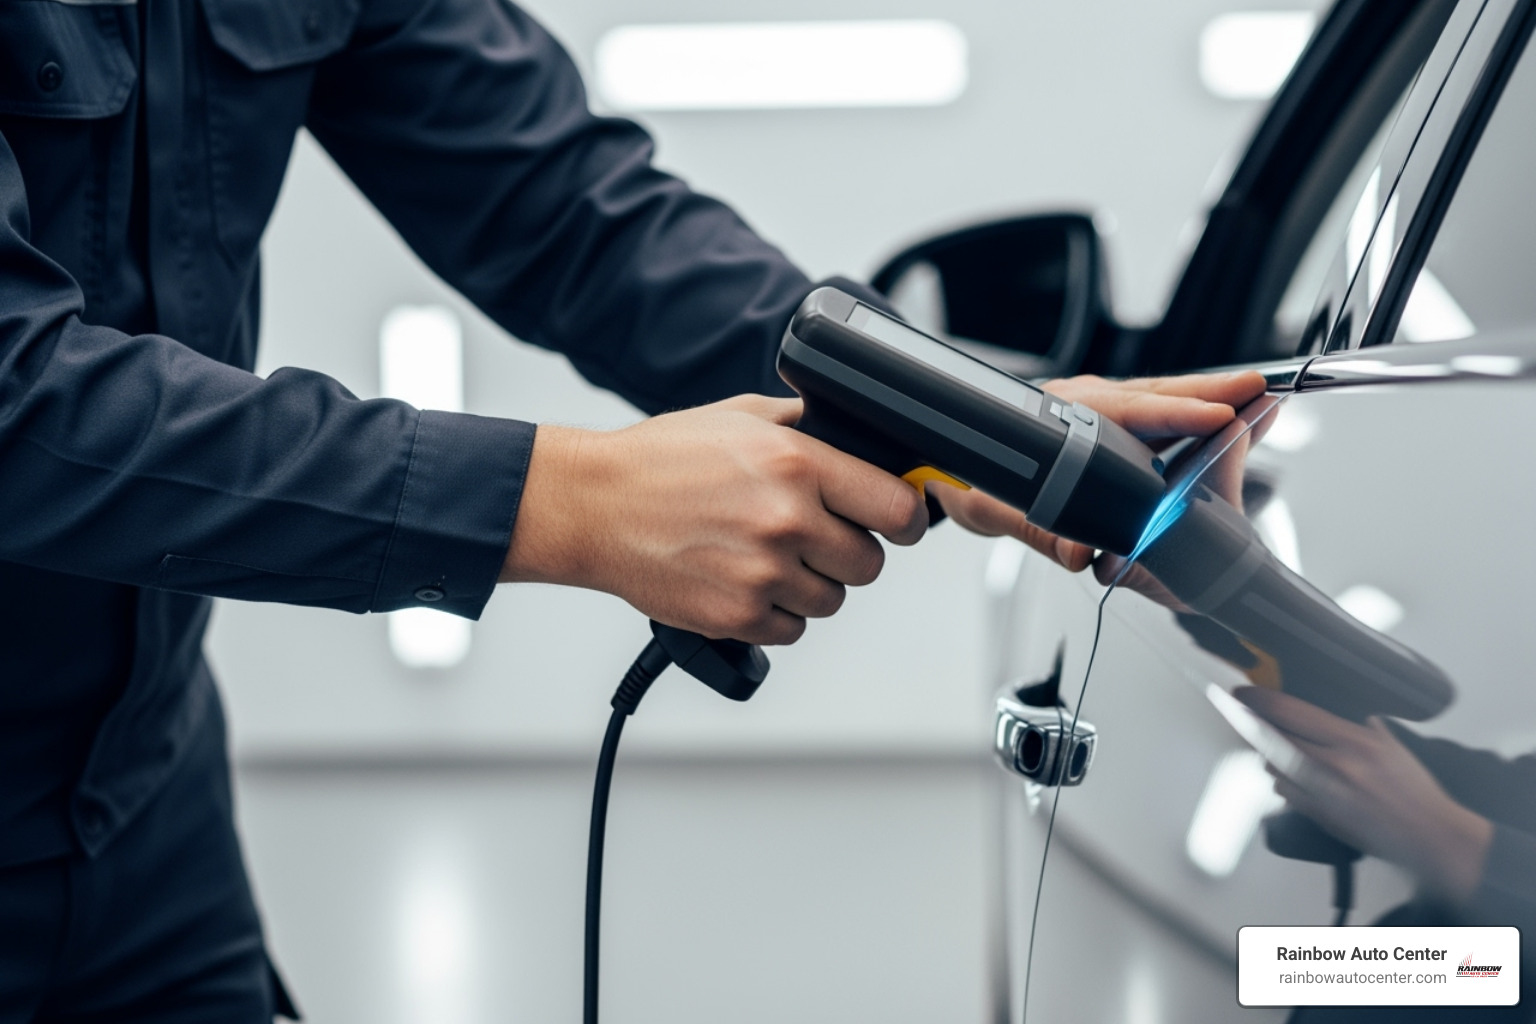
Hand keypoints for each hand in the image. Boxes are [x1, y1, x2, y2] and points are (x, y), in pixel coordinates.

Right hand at [501, 395, 927, 644]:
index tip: (895, 519)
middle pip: (870, 563)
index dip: (903, 517)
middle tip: (812, 537)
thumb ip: (805, 427)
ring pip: (832, 601)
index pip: (898, 509)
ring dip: (811, 585)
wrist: (594, 506)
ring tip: (766, 556)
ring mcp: (762, 573)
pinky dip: (775, 614)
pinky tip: (743, 580)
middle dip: (848, 552)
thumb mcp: (740, 416)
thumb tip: (860, 435)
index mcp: (797, 463)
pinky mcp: (736, 616)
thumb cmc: (660, 459)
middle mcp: (786, 520)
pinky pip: (792, 631)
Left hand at [931, 371, 1267, 570]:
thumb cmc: (970, 477)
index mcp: (1055, 415)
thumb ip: (1033, 527)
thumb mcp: (988, 505)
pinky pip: (1164, 422)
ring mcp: (1103, 414)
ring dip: (1213, 402)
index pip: (1120, 410)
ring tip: (1260, 402)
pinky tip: (1242, 421)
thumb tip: (1080, 551)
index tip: (1212, 417)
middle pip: (1152, 396)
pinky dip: (1203, 421)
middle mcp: (1083, 405)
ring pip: (1163, 403)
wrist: (950, 466)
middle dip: (1207, 394)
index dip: (1169, 413)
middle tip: (1255, 393)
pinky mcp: (1118, 431)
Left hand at [1235, 686, 1493, 901]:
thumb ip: (1363, 727)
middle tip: (1242, 714)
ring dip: (1266, 752)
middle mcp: (1334, 764)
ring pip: (1271, 764)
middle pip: (1271, 736)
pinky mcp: (1317, 814)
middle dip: (1253, 723)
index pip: (1290, 711)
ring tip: (1273, 745)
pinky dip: (1280, 779)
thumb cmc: (1415, 794)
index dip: (1259, 699)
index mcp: (1353, 740)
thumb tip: (1346, 713)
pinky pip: (1282, 790)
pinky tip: (1291, 775)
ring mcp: (1322, 791)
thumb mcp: (1392, 746)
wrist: (1428, 835)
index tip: (1243, 692)